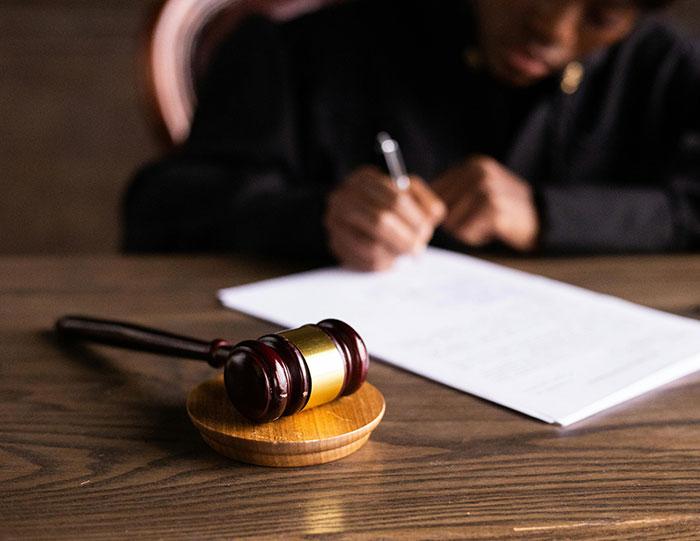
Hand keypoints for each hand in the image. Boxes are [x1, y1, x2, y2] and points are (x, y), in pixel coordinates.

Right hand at [324, 165, 445, 270]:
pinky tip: (391, 260)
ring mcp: (335, 222)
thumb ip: (425, 203)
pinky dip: (383, 264)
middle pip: (381, 221)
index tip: (426, 230)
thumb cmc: (389, 205)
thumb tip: (430, 219)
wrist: (358, 217)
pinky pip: (363, 261)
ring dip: (395, 253)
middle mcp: (343, 197)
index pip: (396, 199)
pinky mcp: (335, 244)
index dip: (415, 218)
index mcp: (363, 179)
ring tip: (405, 253)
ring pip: (371, 245)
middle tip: (418, 248)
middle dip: (406, 238)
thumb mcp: (410, 195)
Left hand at [432, 155, 539, 250]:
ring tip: (487, 223)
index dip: (443, 210)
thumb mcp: (479, 190)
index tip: (466, 213)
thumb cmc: (504, 210)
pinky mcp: (493, 209)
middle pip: (440, 208)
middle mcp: (478, 172)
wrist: (542, 220)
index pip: (434, 191)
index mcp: (472, 165)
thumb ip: (452, 193)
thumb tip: (417, 207)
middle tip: (480, 219)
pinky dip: (476, 237)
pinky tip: (493, 230)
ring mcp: (486, 189)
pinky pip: (465, 232)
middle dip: (455, 221)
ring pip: (451, 222)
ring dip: (466, 230)